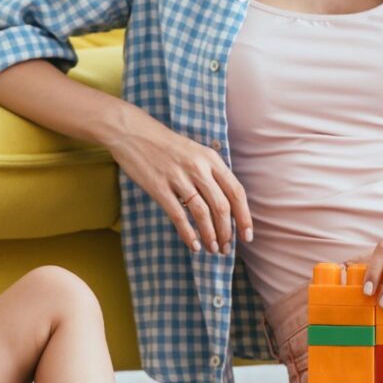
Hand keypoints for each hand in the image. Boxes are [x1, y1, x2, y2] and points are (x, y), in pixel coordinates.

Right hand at [105, 107, 252, 255]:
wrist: (134, 133)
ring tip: (212, 250)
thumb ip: (212, 174)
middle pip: (222, 206)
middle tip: (226, 249)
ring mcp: (178, 177)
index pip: (236, 192)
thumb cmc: (167, 146)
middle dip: (227, 232)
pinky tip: (193, 245)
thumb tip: (227, 206)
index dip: (244, 217)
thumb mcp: (196, 152)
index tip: (247, 236)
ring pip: (202, 213)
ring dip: (210, 236)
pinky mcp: (159, 187)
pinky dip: (188, 233)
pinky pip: (178, 215)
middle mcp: (198, 168)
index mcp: (211, 159)